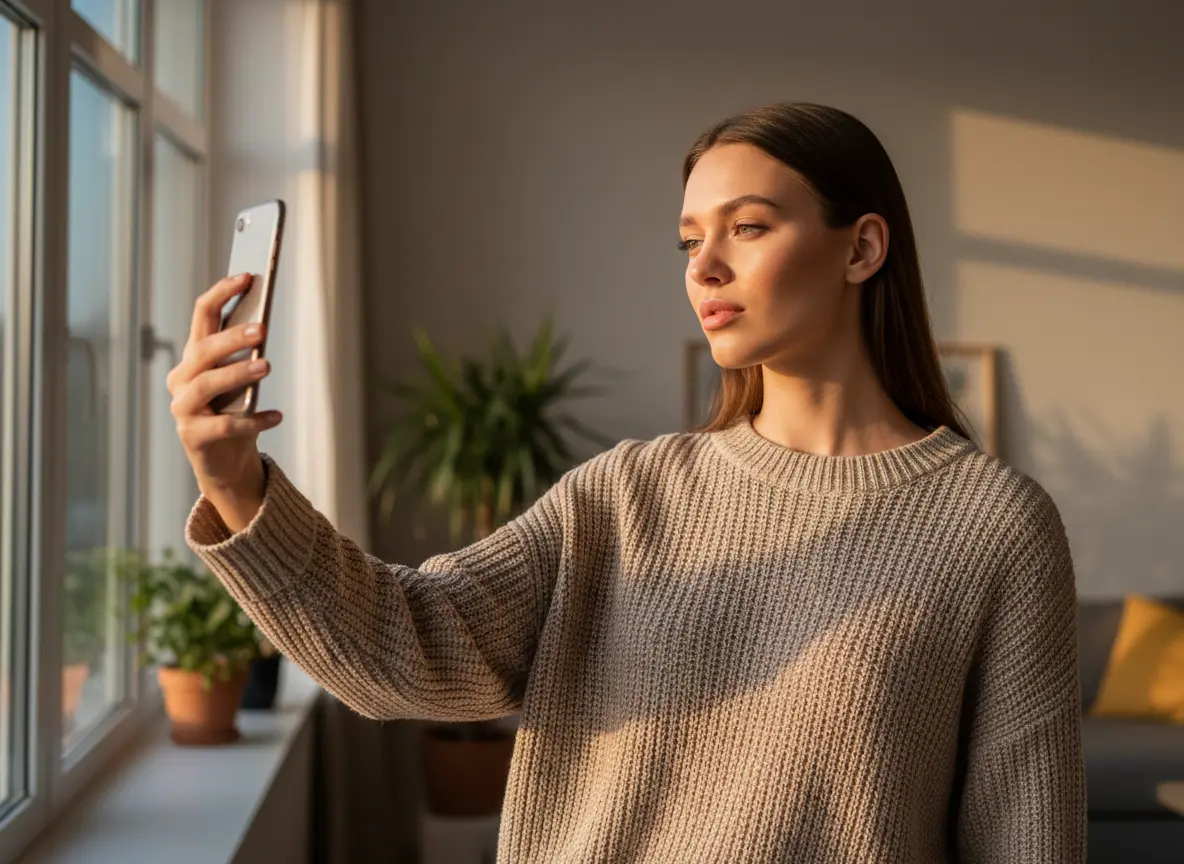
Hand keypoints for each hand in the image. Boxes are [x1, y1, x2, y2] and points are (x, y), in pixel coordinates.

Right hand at [166, 273, 282, 530]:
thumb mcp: (240, 380)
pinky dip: (253, 420)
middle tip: (263, 329)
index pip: (202, 315)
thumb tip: (263, 324)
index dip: (222, 293)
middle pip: (203, 349)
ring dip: (238, 373)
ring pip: (208, 384)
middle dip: (232, 336)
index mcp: (194, 356)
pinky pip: (224, 426)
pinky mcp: (193, 436)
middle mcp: (182, 378)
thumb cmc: (234, 412)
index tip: (247, 277)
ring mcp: (183, 407)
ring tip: (267, 366)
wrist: (224, 462)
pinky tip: (276, 416)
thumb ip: (246, 355)